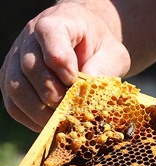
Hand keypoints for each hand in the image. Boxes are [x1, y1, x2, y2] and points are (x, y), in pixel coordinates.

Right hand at [0, 2, 129, 130]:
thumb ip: (106, 68)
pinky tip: (50, 124)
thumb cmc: (101, 48)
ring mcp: (17, 60)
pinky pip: (13, 103)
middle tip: (69, 107)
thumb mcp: (114, 53)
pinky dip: (30, 118)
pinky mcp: (13, 80)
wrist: (87, 44)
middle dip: (50, 91)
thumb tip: (89, 92)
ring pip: (16, 86)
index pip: (49, 32)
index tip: (73, 78)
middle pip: (30, 65)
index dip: (59, 58)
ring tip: (61, 119)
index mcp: (58, 22)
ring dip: (38, 109)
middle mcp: (30, 38)